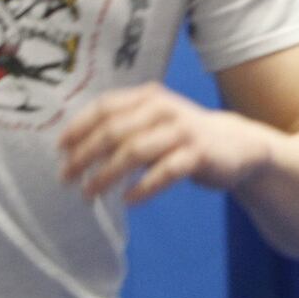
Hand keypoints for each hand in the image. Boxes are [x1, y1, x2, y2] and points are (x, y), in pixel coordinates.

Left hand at [59, 82, 274, 204]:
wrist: (238, 145)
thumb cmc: (184, 136)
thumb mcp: (154, 122)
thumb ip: (123, 127)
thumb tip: (74, 149)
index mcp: (149, 97)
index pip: (105, 107)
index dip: (79, 127)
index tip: (60, 149)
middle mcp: (164, 109)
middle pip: (114, 131)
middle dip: (85, 156)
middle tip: (66, 178)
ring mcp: (182, 131)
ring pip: (134, 152)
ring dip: (107, 175)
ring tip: (89, 194)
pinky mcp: (199, 154)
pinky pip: (165, 172)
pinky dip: (143, 188)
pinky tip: (129, 200)